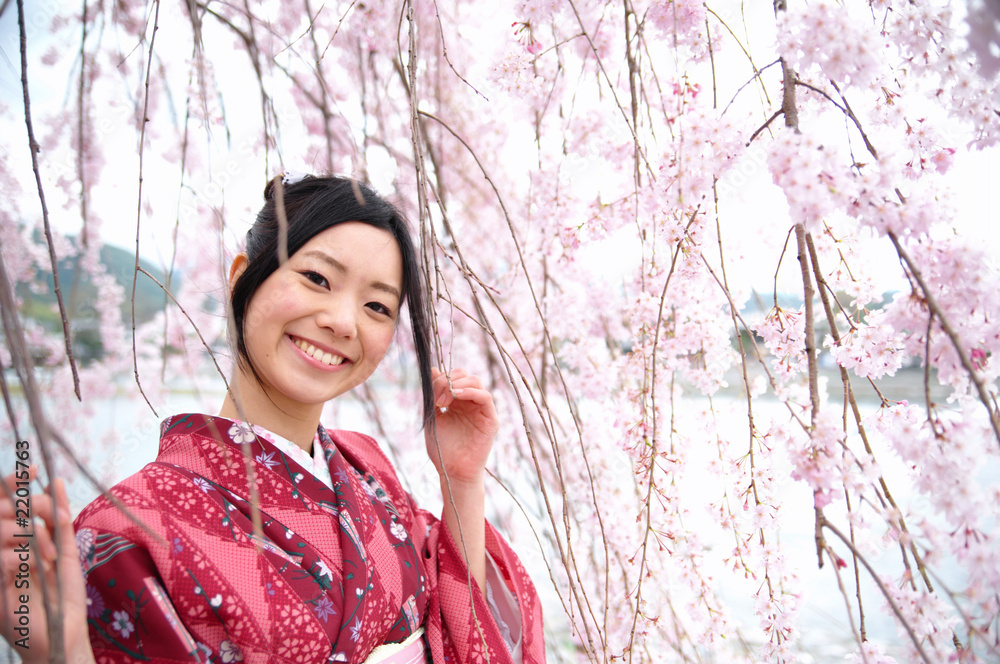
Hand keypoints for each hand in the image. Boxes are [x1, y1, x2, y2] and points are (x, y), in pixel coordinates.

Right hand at [1, 466, 93, 663]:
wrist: (63, 637)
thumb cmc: (62, 597)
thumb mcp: (64, 552)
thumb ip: (57, 520)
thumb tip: (55, 482)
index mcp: (13, 542)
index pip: (4, 503)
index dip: (14, 482)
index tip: (35, 469)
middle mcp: (1, 552)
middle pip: (3, 510)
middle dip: (31, 506)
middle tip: (55, 519)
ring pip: (2, 529)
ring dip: (32, 535)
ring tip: (50, 556)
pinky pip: (3, 559)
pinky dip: (24, 557)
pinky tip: (38, 568)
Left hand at [424, 367, 498, 485]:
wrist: (451, 471)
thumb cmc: (441, 448)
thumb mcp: (432, 417)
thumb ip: (433, 395)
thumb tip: (433, 369)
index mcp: (457, 401)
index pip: (454, 377)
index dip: (441, 379)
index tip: (431, 394)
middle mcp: (471, 403)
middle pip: (466, 375)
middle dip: (449, 380)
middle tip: (438, 398)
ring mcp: (482, 410)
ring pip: (476, 382)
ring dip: (458, 384)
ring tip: (445, 399)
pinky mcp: (491, 419)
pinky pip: (485, 397)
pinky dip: (471, 391)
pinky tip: (457, 395)